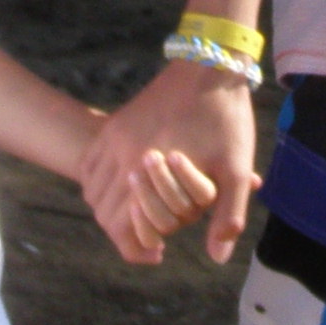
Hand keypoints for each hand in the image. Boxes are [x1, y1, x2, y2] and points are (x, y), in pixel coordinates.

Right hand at [77, 58, 259, 266]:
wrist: (210, 67)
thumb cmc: (226, 120)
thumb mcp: (236, 170)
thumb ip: (228, 216)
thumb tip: (217, 257)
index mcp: (150, 172)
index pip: (124, 228)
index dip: (138, 249)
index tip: (157, 254)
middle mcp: (123, 157)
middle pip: (105, 214)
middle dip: (124, 233)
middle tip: (148, 240)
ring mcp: (114, 138)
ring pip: (93, 192)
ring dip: (109, 210)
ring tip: (134, 217)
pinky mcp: (114, 125)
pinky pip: (88, 165)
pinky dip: (97, 184)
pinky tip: (120, 188)